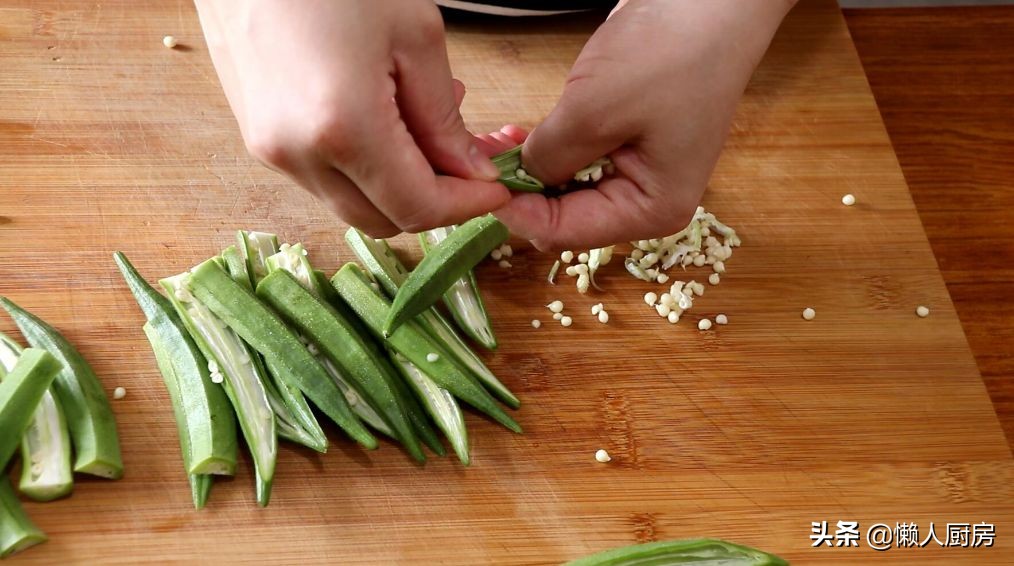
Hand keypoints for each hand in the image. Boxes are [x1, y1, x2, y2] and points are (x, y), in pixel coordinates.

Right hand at [194, 0, 508, 236]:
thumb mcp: (415, 36)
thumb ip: (445, 119)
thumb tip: (470, 172)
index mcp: (342, 129)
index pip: (417, 207)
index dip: (465, 206)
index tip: (496, 188)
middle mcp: (297, 154)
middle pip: (382, 220)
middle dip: (433, 203)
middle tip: (467, 163)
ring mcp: (270, 150)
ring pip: (350, 203)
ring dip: (396, 185)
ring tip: (425, 127)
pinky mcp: (258, 138)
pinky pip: (322, 177)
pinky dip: (362, 168)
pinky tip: (383, 118)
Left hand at [495, 0, 795, 250]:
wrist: (712, 0)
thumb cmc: (668, 54)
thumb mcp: (595, 111)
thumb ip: (549, 158)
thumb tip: (514, 180)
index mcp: (652, 210)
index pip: (565, 233)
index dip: (516, 212)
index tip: (477, 183)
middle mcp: (645, 202)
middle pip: (563, 217)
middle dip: (520, 193)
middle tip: (478, 159)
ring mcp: (636, 173)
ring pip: (563, 190)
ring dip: (526, 171)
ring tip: (493, 142)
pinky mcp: (625, 144)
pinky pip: (574, 162)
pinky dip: (544, 151)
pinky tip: (516, 135)